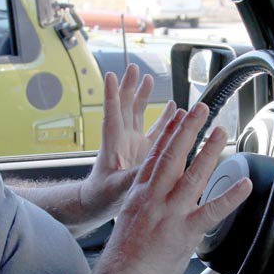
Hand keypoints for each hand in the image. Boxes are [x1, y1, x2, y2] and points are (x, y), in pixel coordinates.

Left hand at [79, 63, 175, 220]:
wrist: (99, 204)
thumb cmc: (101, 196)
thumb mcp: (116, 187)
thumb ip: (131, 177)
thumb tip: (148, 168)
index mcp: (113, 144)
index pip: (112, 114)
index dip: (111, 95)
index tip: (110, 76)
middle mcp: (123, 139)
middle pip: (125, 106)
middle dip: (129, 87)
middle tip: (133, 68)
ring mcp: (133, 143)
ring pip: (138, 113)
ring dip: (142, 96)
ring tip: (148, 78)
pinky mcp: (144, 151)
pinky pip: (155, 130)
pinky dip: (164, 118)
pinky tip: (174, 108)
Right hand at [96, 102, 252, 273]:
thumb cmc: (125, 257)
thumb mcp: (128, 220)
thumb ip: (145, 203)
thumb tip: (156, 197)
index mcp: (140, 194)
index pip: (155, 156)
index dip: (168, 133)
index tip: (178, 115)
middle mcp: (154, 198)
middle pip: (172, 156)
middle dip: (188, 129)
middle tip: (202, 109)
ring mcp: (170, 213)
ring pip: (193, 175)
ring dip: (209, 151)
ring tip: (221, 132)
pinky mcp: (185, 232)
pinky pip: (212, 210)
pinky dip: (230, 197)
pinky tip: (245, 185)